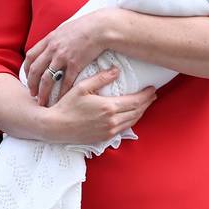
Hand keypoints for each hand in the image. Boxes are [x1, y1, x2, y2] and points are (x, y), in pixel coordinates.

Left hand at [23, 10, 113, 105]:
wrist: (100, 28)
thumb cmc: (85, 27)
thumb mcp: (64, 29)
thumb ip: (56, 38)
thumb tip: (52, 43)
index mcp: (49, 40)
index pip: (30, 56)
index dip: (26, 69)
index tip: (27, 77)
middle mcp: (52, 49)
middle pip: (35, 70)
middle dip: (31, 84)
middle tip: (32, 94)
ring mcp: (63, 57)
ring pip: (47, 79)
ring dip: (43, 92)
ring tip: (42, 101)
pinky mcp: (75, 64)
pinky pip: (65, 82)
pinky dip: (61, 93)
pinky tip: (60, 100)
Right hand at [39, 68, 156, 142]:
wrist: (55, 126)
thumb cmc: (66, 105)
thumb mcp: (82, 87)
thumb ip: (101, 78)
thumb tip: (116, 70)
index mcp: (108, 107)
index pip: (136, 101)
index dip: (146, 95)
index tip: (152, 88)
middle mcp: (112, 121)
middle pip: (137, 112)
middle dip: (147, 103)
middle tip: (152, 95)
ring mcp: (109, 131)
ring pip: (132, 121)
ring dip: (141, 112)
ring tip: (145, 104)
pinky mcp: (104, 138)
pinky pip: (124, 128)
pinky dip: (131, 120)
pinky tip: (131, 115)